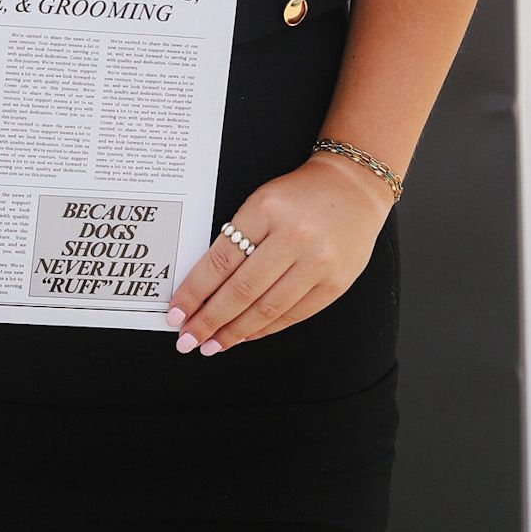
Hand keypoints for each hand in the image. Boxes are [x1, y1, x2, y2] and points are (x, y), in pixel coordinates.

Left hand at [165, 153, 391, 354]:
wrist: (354, 187)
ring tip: (212, 344)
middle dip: (209, 321)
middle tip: (187, 339)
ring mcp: (318, 262)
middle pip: (241, 290)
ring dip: (234, 333)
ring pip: (266, 309)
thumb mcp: (262, 201)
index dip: (195, 291)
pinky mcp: (336, 283)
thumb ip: (238, 238)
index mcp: (267, 209)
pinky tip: (245, 335)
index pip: (221, 259)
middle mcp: (294, 236)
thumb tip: (204, 287)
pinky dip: (265, 329)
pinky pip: (293, 316)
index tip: (176, 312)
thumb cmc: (301, 195)